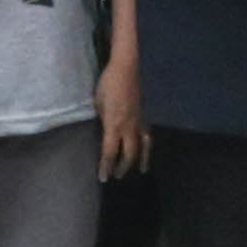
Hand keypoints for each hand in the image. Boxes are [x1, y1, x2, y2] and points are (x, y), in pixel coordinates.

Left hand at [96, 48, 150, 179]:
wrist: (127, 68)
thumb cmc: (108, 83)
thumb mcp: (99, 103)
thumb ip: (103, 119)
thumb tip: (105, 128)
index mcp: (114, 125)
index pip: (110, 152)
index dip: (106, 166)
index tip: (103, 178)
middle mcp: (129, 127)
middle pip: (129, 153)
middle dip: (122, 167)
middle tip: (117, 176)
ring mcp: (140, 121)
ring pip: (144, 146)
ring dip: (142, 160)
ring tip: (141, 170)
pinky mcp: (145, 115)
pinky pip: (147, 135)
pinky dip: (147, 145)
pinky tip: (146, 149)